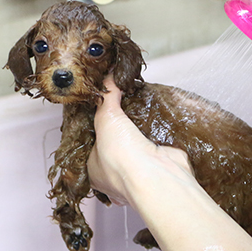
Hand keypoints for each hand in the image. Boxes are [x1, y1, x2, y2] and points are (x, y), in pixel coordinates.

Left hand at [87, 75, 192, 205]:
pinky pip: (156, 143)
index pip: (91, 143)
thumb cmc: (122, 157)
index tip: (104, 106)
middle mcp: (116, 173)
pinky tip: (158, 118)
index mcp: (94, 169)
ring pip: (137, 144)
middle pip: (116, 142)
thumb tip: (108, 76)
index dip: (97, 124)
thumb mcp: (106, 118)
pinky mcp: (160, 164)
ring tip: (142, 106)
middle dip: (121, 127)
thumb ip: (107, 96)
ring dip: (140, 129)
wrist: (156, 174)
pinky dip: (158, 132)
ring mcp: (140, 171)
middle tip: (125, 105)